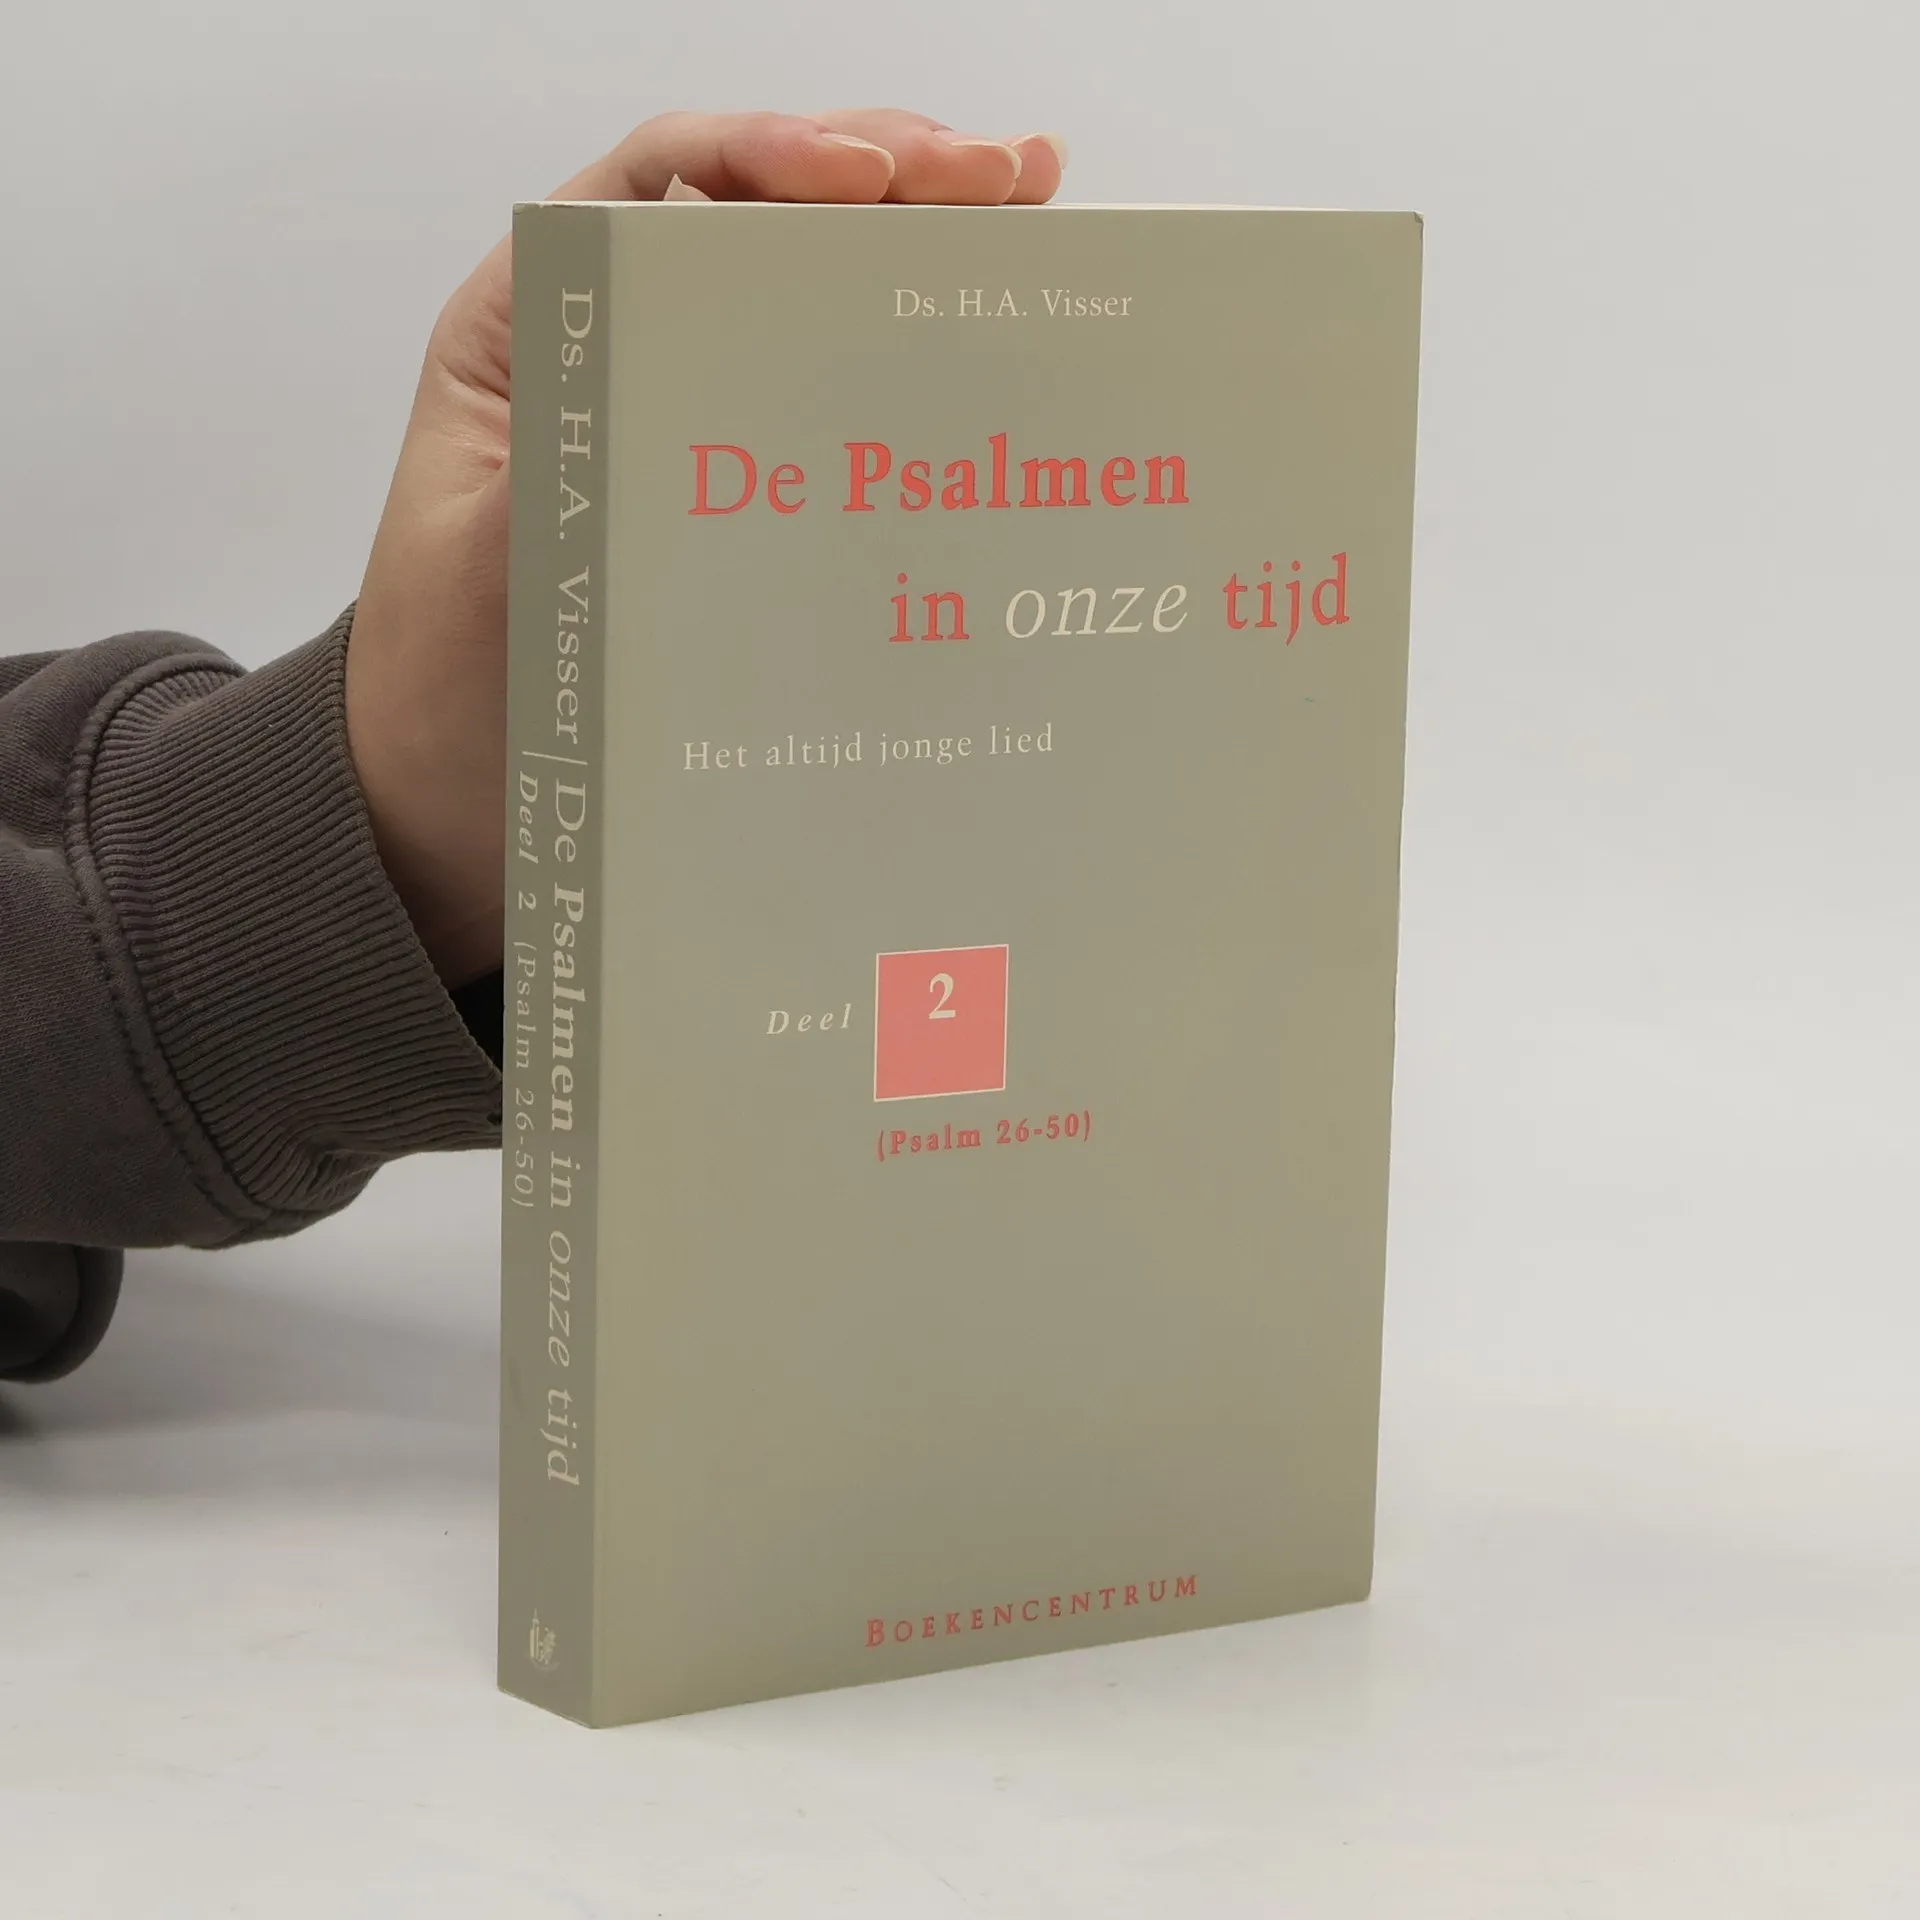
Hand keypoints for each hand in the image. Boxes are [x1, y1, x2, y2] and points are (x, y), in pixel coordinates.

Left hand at [344, 110, 1067, 986]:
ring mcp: (697, 419)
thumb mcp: (485, 567)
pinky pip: (840, 407)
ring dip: (922, 245)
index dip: (769, 156)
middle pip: (765, 218)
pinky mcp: (750, 499)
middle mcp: (623, 349)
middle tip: (1008, 176)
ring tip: (1034, 207)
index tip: (865, 177)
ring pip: (817, 295)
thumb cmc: (445, 682)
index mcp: (539, 326)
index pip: (661, 187)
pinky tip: (996, 342)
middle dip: (888, 177)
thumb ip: (562, 464)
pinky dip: (918, 366)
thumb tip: (666, 370)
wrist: (454, 798)